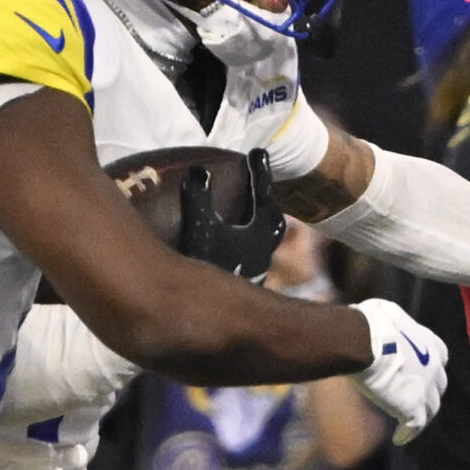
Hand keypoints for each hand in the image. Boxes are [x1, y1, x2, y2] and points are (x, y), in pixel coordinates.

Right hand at [178, 149, 283, 280]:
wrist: (216, 318)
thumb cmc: (211, 268)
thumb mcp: (201, 228)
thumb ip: (199, 198)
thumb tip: (198, 171)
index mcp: (261, 229)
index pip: (264, 191)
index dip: (260, 170)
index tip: (258, 152)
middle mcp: (265, 246)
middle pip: (270, 214)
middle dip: (263, 197)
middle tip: (256, 181)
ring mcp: (258, 265)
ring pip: (263, 234)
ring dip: (254, 219)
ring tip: (243, 207)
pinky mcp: (247, 281)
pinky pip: (250, 248)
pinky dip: (243, 238)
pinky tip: (230, 241)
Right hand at [348, 298, 447, 443]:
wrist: (365, 340)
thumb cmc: (369, 322)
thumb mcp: (386, 313)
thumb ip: (392, 324)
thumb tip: (380, 322)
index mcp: (430, 343)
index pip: (441, 357)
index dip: (433, 366)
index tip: (423, 373)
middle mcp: (434, 366)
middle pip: (439, 385)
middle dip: (430, 392)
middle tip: (415, 399)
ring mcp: (425, 388)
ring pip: (431, 408)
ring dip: (422, 415)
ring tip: (409, 424)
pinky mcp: (412, 406)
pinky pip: (415, 425)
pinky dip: (408, 433)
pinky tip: (399, 438)